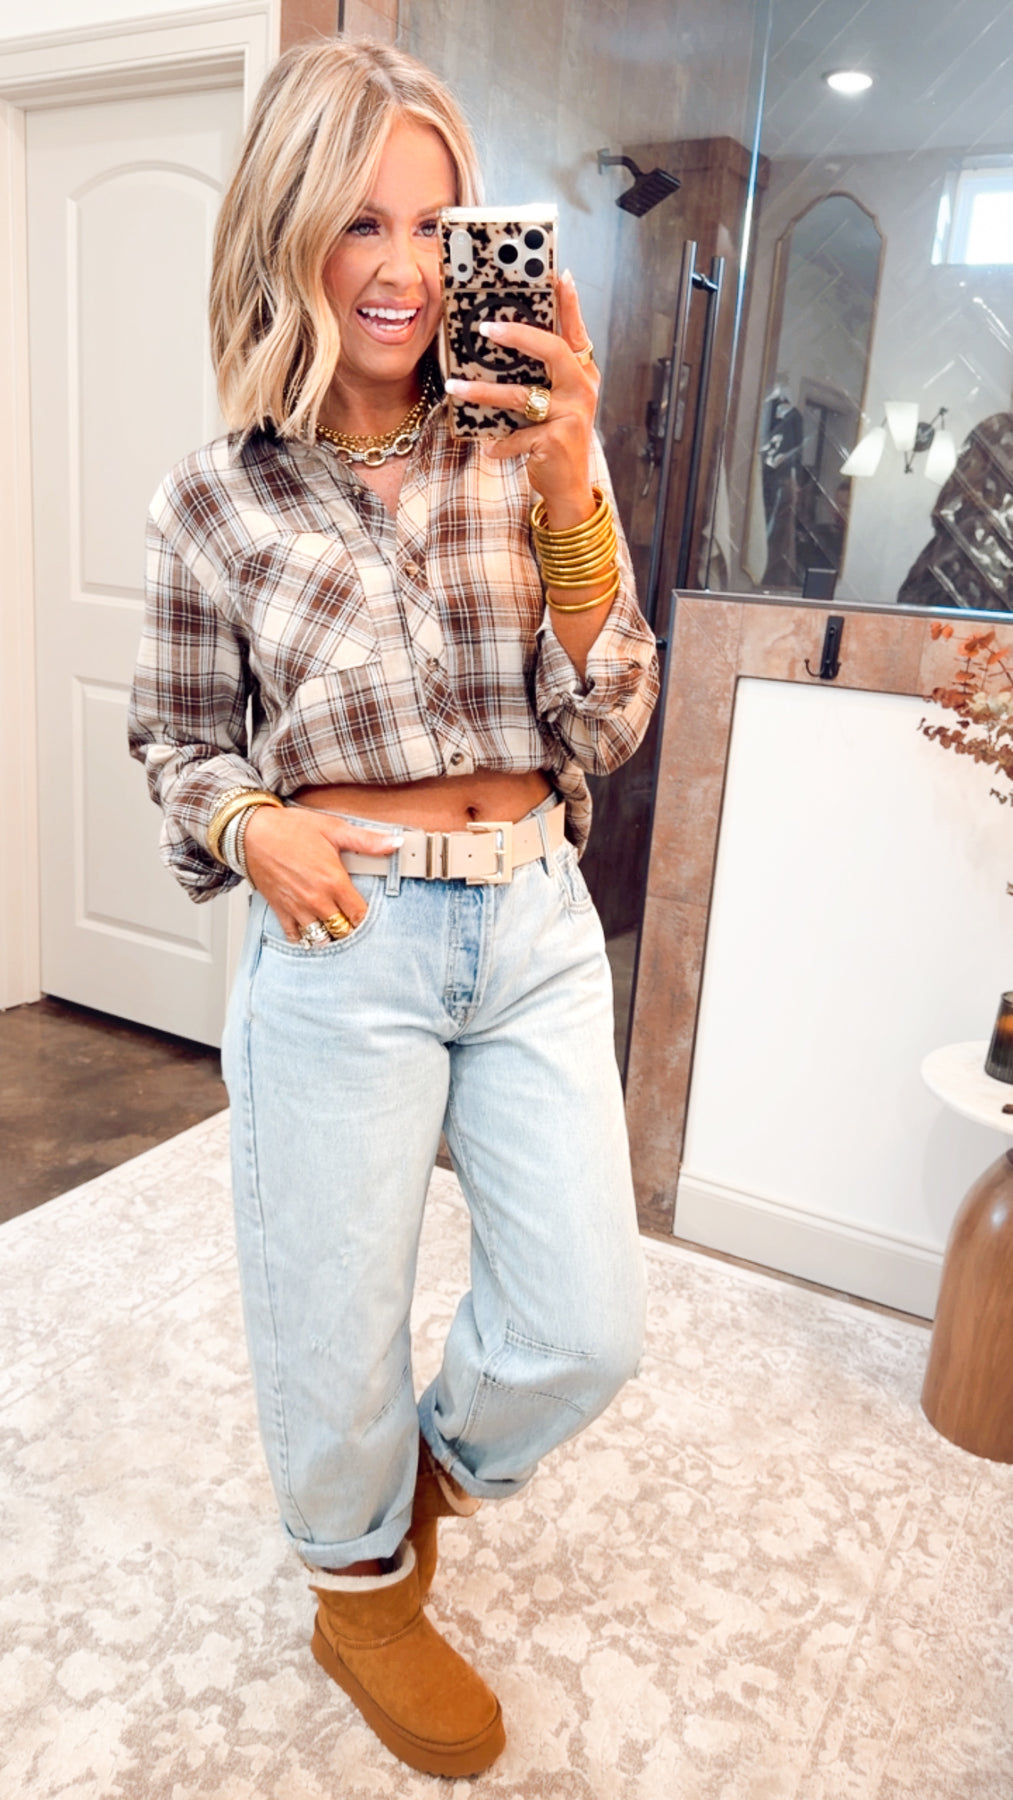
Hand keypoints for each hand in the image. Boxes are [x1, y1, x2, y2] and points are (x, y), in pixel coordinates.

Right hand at [242, 805, 398, 941]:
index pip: (360, 915)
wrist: (251, 832)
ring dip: (330, 934)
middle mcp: (316, 900)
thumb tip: (394, 843)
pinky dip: (305, 936)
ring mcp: (297, 908)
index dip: (367, 917)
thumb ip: (366, 841)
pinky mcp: (281, 910)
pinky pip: (296, 936)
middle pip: (343, 930)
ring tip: (334, 924)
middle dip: (350, 927)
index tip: (367, 912)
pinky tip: (311, 927)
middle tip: (352, 918)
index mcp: (333, 882)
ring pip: (321, 938)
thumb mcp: (333, 829)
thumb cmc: (289, 828)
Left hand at [444, 268, 599, 523]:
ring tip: (455, 388)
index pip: (576, 332)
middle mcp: (582, 390)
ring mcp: (571, 416)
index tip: (558, 274)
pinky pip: (517, 436)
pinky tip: (489, 450)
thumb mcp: (555, 402)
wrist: (569, 488)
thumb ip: (541, 374)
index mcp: (583, 374)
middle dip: (518, 335)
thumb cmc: (555, 438)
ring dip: (484, 392)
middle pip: (552, 351)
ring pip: (521, 395)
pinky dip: (500, 444)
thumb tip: (504, 339)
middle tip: (486, 328)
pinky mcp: (555, 441)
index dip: (569, 303)